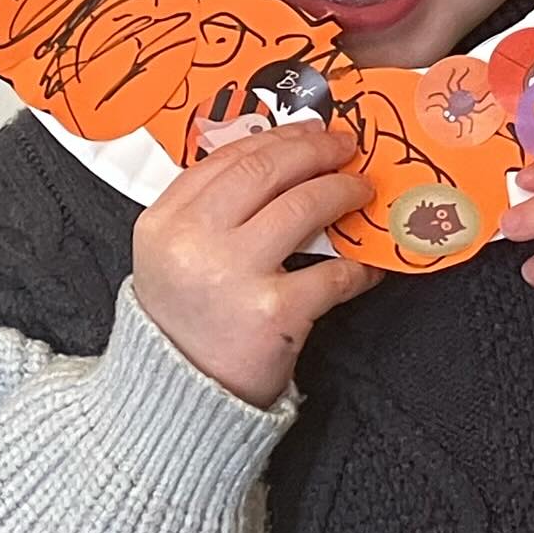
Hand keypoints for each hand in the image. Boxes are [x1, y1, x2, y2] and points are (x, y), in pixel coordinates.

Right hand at [132, 121, 379, 408]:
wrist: (180, 401)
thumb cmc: (185, 323)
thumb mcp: (172, 257)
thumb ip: (210, 211)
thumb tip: (282, 162)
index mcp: (163, 222)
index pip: (228, 158)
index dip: (278, 138)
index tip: (310, 130)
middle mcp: (193, 242)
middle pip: (267, 171)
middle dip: (315, 151)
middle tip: (346, 147)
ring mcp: (233, 275)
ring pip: (303, 207)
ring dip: (342, 192)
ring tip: (360, 191)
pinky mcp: (273, 313)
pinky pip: (332, 272)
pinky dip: (359, 264)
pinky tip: (370, 262)